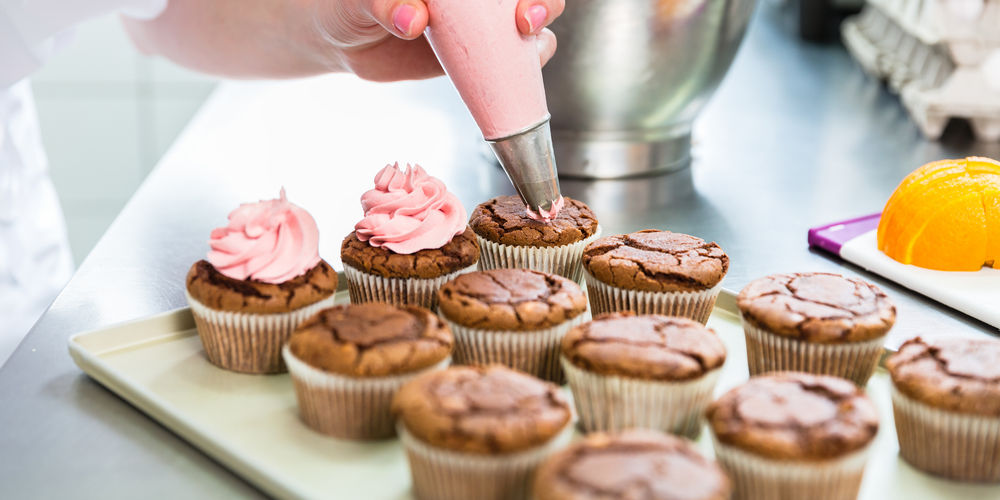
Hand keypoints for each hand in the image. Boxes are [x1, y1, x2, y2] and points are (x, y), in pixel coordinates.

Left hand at [316, 0, 564, 81]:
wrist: (343, 41)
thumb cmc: (350, 6)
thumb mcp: (361, 1)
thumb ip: (386, 2)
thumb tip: (412, 19)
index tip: (518, 1)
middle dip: (543, 2)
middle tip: (527, 20)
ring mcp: (482, 24)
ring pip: (531, 27)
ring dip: (541, 40)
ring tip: (529, 50)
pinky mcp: (479, 58)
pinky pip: (512, 64)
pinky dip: (523, 74)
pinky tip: (516, 82)